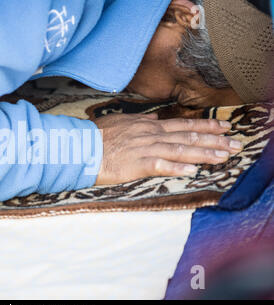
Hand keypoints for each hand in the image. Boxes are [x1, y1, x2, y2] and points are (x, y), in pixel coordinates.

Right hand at [94, 113, 241, 184]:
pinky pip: (160, 165)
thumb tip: (152, 123)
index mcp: (148, 125)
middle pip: (188, 136)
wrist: (80, 146)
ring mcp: (145, 148)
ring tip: (224, 156)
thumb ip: (139, 125)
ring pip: (180, 149)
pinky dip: (177, 167)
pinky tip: (192, 170)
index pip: (183, 124)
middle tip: (236, 144)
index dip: (206, 125)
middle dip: (215, 140)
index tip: (224, 126)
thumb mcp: (120, 123)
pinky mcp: (136, 163)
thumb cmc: (97, 136)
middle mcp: (151, 134)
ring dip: (204, 153)